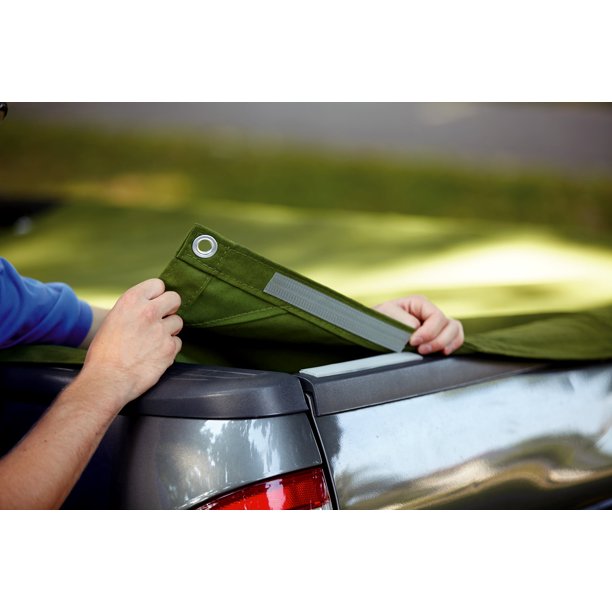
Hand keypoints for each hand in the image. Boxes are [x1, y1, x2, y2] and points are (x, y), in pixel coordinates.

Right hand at [81, 279, 182, 404]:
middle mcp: (148, 312)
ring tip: (154, 341)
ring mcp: (161, 330)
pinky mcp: (170, 348)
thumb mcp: (112, 320)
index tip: (153, 304)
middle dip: (170, 308)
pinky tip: (156, 354)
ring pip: (178, 321)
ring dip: (169, 330)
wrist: (107, 379)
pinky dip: (170, 348)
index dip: (156, 295)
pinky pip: (178, 342)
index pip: (158, 284)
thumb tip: (146, 307)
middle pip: (175, 298)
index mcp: (131, 301)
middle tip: (161, 319)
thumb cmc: (104, 354)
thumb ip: (132, 311)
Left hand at [374, 295, 463, 355]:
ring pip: (455, 330)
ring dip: (446, 343)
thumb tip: (417, 327)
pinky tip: (441, 353)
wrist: (372, 329)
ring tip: (429, 352)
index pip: (436, 317)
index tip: (414, 342)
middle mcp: (430, 312)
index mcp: (420, 303)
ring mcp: (436, 324)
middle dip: (437, 340)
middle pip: (449, 325)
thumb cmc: (378, 319)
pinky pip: (455, 338)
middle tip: (421, 350)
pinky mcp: (438, 336)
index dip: (428, 332)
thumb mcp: (385, 314)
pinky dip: (452, 346)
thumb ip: (401, 319)